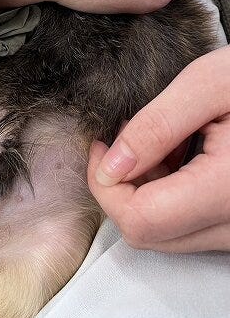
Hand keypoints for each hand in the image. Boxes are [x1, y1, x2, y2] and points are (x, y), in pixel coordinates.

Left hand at [88, 46, 229, 251]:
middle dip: (122, 186)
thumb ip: (157, 125)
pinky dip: (169, 196)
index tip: (101, 145)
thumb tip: (110, 166)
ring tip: (163, 142)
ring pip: (165, 234)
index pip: (141, 219)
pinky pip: (188, 227)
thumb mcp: (209, 84)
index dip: (106, 184)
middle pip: (148, 233)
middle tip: (129, 138)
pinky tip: (181, 156)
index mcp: (229, 190)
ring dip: (146, 190)